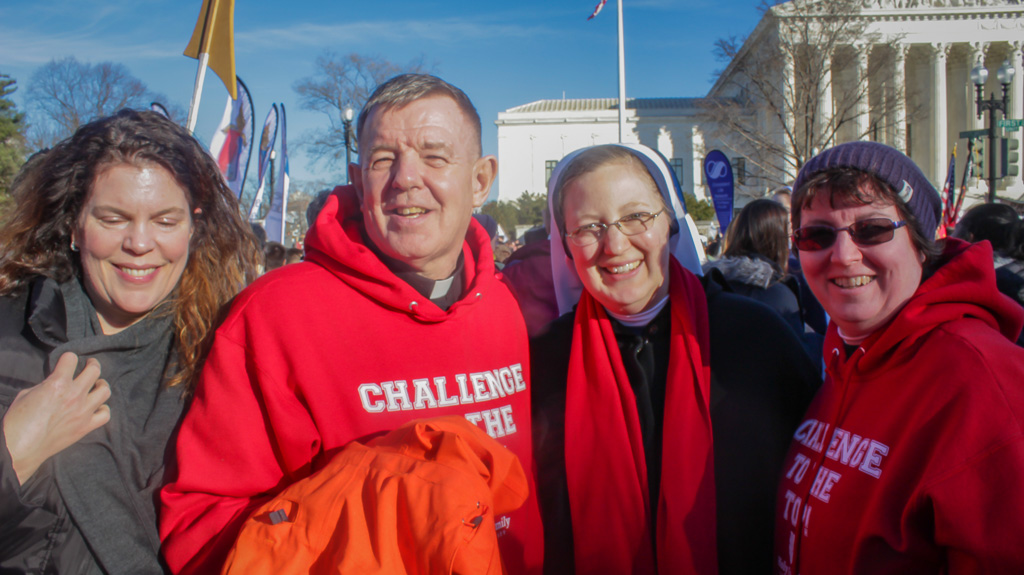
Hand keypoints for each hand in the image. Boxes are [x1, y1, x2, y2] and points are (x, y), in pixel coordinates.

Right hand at [2, 352, 110, 484]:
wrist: (20, 448)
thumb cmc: (17, 421)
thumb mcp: (26, 394)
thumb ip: (45, 385)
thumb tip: (53, 385)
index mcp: (58, 383)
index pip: (71, 359)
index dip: (68, 358)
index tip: (68, 361)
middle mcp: (75, 394)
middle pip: (95, 370)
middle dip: (92, 364)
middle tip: (89, 365)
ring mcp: (83, 411)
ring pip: (105, 390)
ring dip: (101, 385)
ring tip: (96, 385)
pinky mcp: (85, 427)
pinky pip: (105, 414)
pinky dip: (103, 409)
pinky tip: (97, 407)